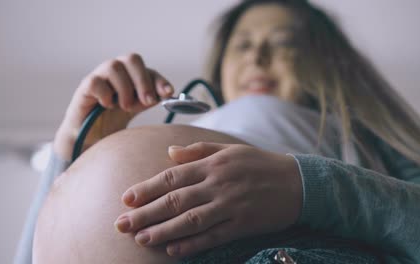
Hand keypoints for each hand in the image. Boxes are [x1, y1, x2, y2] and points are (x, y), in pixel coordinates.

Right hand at [54, 53, 174, 160]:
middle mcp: (116, 70)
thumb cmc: (113, 118)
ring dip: (125, 89)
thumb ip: (148, 99)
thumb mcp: (135, 108)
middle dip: (143, 81)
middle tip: (147, 102)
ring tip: (125, 107)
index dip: (159, 80)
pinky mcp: (84, 87)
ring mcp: (99, 76)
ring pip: (115, 67)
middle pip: (133, 59)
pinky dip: (105, 94)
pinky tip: (107, 106)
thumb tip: (167, 93)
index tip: (168, 93)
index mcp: (131, 75)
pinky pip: (96, 82)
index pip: (149, 70)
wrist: (90, 136)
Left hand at [115, 142, 302, 256]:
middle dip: (146, 213)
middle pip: (175, 200)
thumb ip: (197, 151)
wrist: (298, 182)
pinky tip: (173, 251)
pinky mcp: (242, 224)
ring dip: (163, 231)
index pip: (172, 176)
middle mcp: (218, 184)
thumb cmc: (259, 163)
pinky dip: (192, 244)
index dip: (147, 188)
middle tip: (121, 225)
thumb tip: (168, 153)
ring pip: (190, 221)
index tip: (126, 199)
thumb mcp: (229, 149)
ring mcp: (230, 206)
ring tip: (141, 239)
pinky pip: (213, 237)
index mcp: (213, 164)